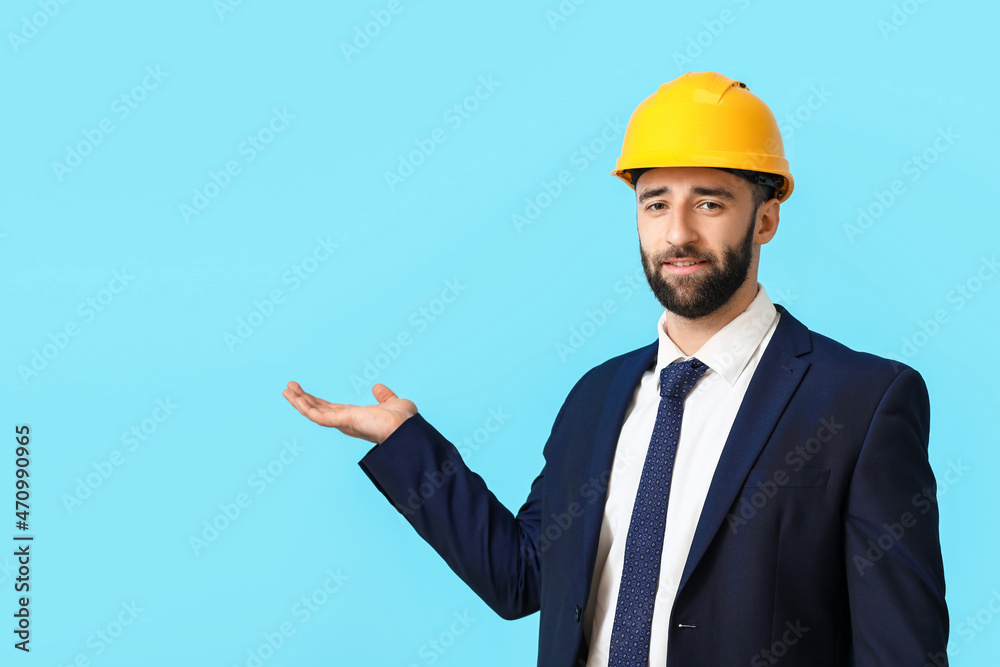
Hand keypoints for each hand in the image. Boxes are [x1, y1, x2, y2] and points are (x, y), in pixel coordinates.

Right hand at [282, 381, 417, 444]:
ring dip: (299, 401)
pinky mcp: (343, 421)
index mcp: (355, 417)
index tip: (304, 392)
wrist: (408, 430)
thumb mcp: (393, 402)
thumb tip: (377, 387)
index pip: (331, 409)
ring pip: (314, 412)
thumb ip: (384, 396)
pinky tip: (294, 398)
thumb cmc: (404, 422)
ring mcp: (343, 422)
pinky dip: (304, 407)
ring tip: (286, 390)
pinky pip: (318, 416)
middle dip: (303, 399)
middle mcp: (346, 421)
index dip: (316, 401)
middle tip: (289, 387)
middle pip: (318, 409)